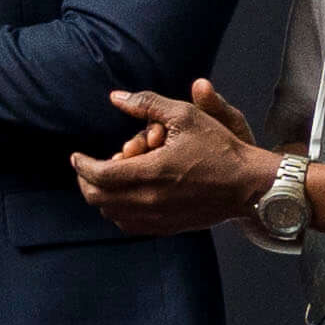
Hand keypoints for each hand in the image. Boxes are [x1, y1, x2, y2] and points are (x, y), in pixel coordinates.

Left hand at [75, 78, 276, 232]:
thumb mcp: (185, 116)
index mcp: (150, 173)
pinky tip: (124, 196)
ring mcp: (157, 218)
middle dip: (86, 181)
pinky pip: (129, 225)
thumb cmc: (220, 148)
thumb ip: (146, 104)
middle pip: (97, 198)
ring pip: (110, 214)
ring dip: (102, 196)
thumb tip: (115, 97)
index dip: (81, 165)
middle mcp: (149, 200)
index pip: (99, 174)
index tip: (76, 156)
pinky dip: (118, 211)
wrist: (249, 185)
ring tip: (108, 178)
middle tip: (86, 166)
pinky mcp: (167, 227)